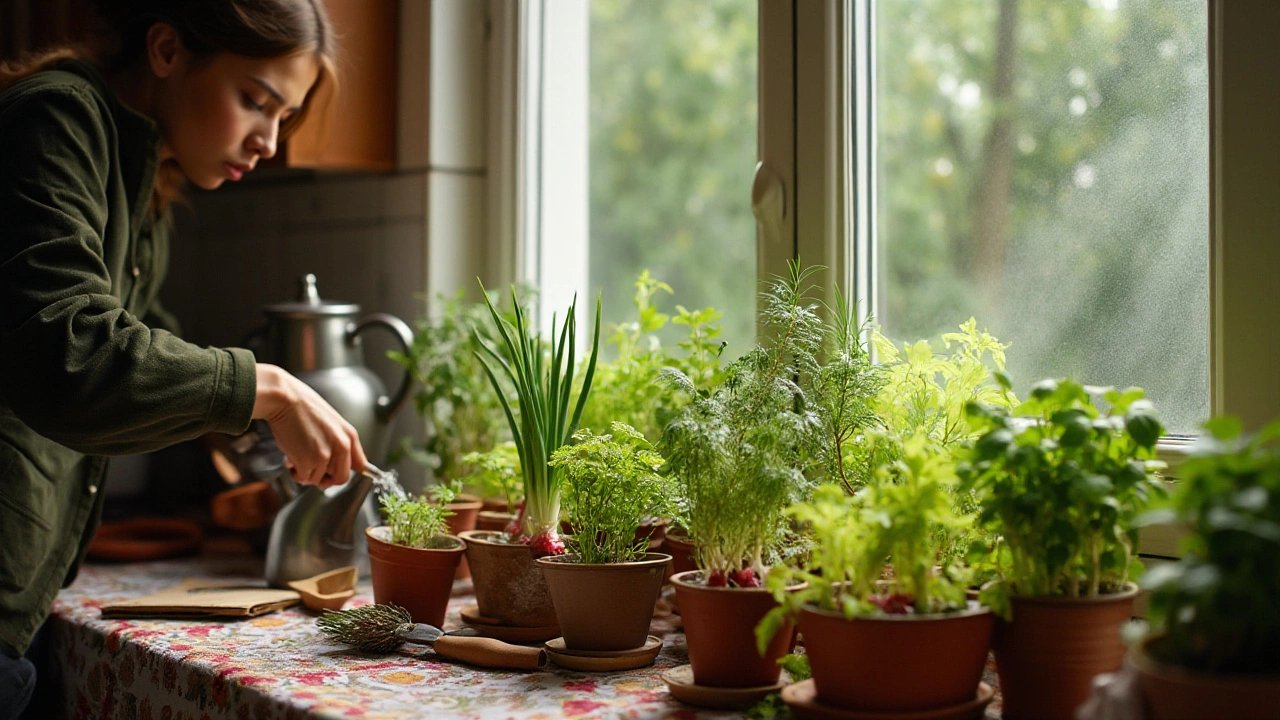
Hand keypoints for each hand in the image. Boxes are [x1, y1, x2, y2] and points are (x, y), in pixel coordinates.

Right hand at [252, 364, 366, 488]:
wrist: (285, 399)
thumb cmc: (303, 408)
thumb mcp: (331, 423)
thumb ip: (337, 442)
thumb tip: (335, 465)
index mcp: (350, 436)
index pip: (360, 465)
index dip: (347, 472)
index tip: (339, 476)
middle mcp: (342, 447)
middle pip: (341, 478)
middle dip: (326, 479)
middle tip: (314, 473)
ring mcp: (325, 455)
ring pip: (319, 479)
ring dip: (307, 474)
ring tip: (298, 459)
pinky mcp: (308, 461)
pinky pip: (304, 478)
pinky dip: (296, 474)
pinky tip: (291, 461)